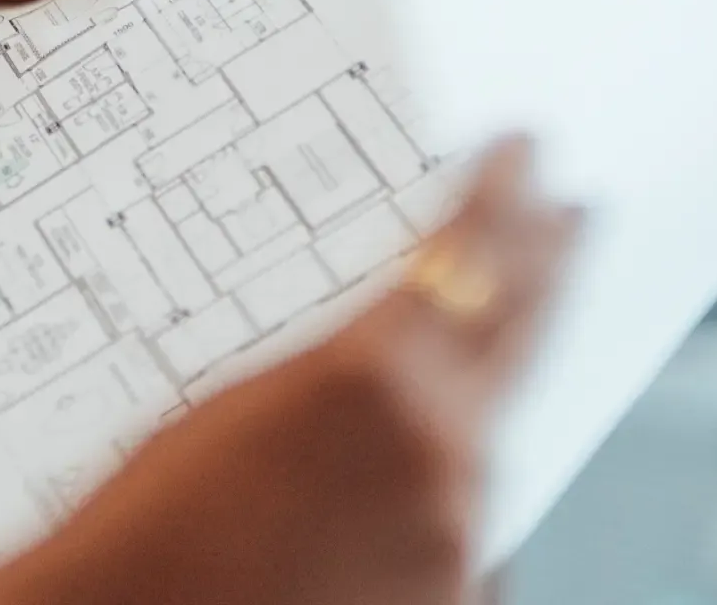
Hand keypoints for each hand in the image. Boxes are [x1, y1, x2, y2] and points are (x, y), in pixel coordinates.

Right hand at [0, 137, 588, 604]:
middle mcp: (439, 456)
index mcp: (375, 376)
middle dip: (544, 273)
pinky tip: (402, 493)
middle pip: (518, 340)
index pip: (473, 255)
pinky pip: (468, 527)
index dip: (506, 197)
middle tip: (573, 218)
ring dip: (478, 401)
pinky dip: (442, 500)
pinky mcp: (454, 600)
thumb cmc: (143, 530)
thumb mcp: (232, 404)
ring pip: (488, 444)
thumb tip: (393, 338)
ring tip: (472, 360)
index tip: (526, 157)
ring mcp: (457, 538)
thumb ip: (341, 364)